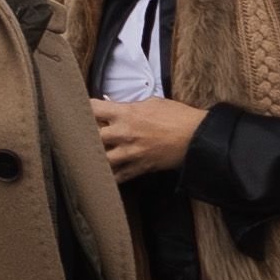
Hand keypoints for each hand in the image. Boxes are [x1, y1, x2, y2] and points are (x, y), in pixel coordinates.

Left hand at [90, 97, 206, 180]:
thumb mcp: (152, 102)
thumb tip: (118, 107)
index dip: (84, 108)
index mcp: (126, 113)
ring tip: (93, 155)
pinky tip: (105, 173)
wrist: (196, 137)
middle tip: (84, 135)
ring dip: (96, 157)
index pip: (93, 108)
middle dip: (85, 135)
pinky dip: (111, 176)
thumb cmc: (177, 116)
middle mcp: (124, 133)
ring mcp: (131, 152)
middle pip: (91, 136)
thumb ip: (131, 106)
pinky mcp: (139, 167)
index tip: (82, 111)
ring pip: (101, 159)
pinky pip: (118, 177)